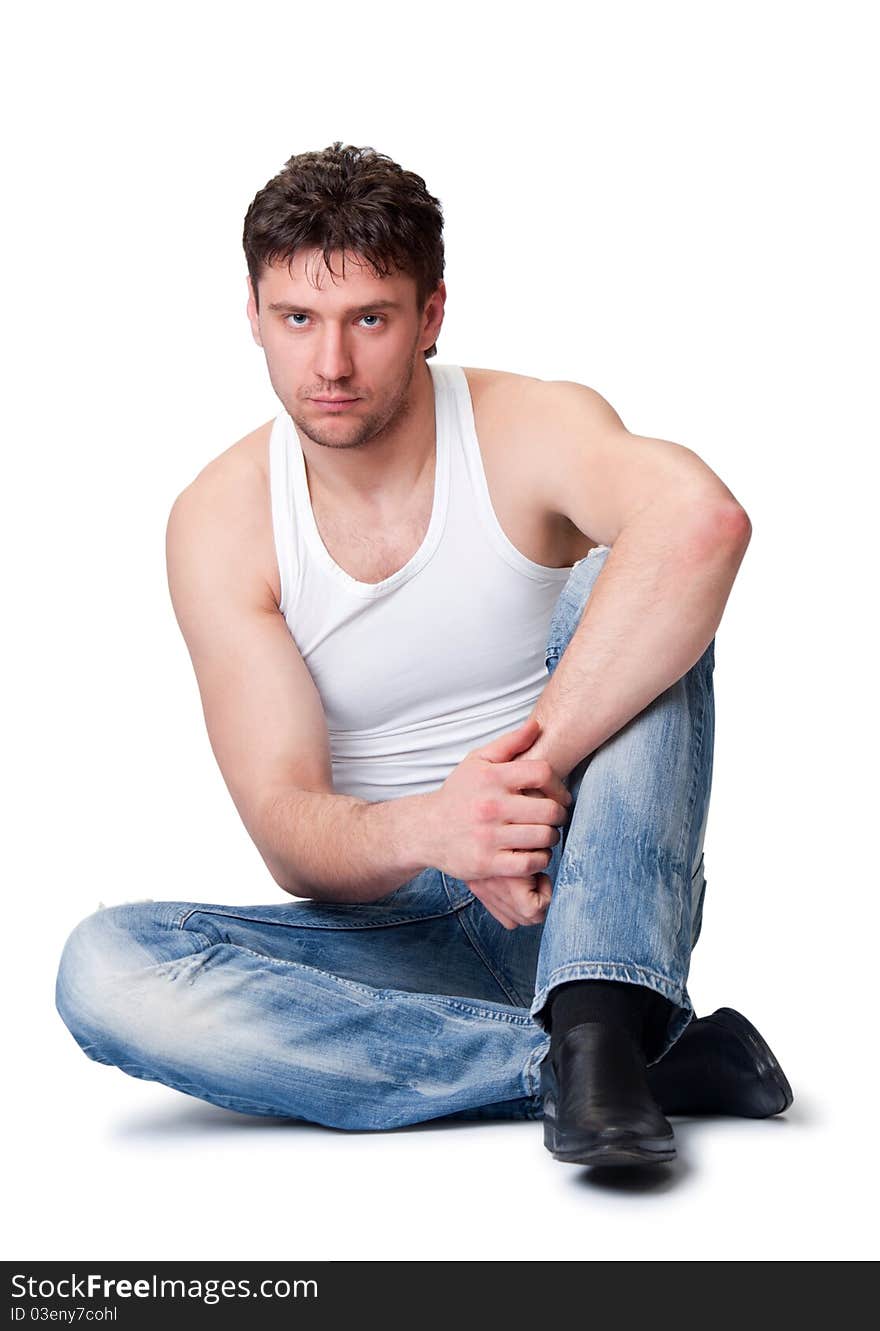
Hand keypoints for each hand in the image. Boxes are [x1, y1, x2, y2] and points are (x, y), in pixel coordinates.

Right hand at [424, 716, 571, 919]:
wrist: (425, 830)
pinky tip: (535, 853)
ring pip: (543, 837)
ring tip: (544, 835)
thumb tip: (537, 726)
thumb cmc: (458, 794)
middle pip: (549, 810)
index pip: (542, 773)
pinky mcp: (486, 863)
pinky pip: (529, 862)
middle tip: (555, 818)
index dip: (559, 785)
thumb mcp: (477, 762)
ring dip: (551, 838)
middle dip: (559, 815)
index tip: (560, 796)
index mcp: (491, 778)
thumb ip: (509, 743)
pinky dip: (540, 859)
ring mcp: (488, 836)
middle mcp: (490, 806)